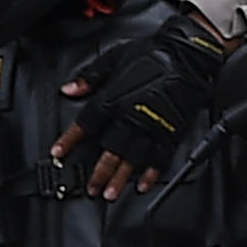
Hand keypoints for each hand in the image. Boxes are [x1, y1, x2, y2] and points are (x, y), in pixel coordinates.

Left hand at [55, 9, 236, 198]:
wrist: (188, 53)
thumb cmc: (151, 52)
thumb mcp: (113, 57)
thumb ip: (89, 76)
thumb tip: (69, 89)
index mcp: (113, 98)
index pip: (85, 124)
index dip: (70, 141)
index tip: (58, 154)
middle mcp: (131, 115)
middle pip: (110, 150)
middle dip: (99, 172)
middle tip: (92, 188)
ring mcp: (153, 125)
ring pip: (133, 158)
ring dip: (121, 178)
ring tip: (112, 194)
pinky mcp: (172, 129)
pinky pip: (161, 155)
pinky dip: (152, 172)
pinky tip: (144, 184)